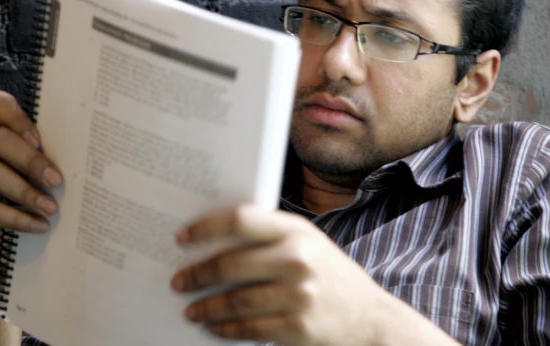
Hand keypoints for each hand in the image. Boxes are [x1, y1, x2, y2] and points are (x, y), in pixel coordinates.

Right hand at [0, 90, 62, 280]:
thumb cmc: (27, 203)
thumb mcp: (40, 179)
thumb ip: (52, 163)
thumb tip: (88, 161)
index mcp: (1, 136)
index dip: (16, 116)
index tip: (39, 139)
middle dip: (30, 159)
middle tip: (57, 181)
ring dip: (25, 191)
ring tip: (51, 208)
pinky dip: (16, 217)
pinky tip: (39, 226)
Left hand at [170, 204, 395, 345]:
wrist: (370, 320)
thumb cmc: (331, 277)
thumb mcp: (309, 244)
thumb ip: (272, 237)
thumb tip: (215, 240)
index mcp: (296, 230)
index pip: (240, 219)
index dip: (206, 227)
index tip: (183, 237)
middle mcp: (297, 258)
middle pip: (230, 263)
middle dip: (197, 274)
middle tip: (178, 281)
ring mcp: (298, 294)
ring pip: (234, 300)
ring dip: (205, 307)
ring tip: (191, 309)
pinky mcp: (296, 327)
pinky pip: (247, 328)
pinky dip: (224, 329)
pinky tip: (213, 327)